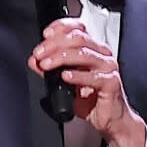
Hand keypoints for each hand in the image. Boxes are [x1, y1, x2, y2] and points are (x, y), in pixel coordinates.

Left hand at [29, 18, 146, 146]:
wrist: (110, 118)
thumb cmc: (92, 99)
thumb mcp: (65, 82)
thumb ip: (50, 69)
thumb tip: (35, 61)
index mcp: (92, 50)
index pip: (79, 28)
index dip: (61, 27)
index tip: (46, 35)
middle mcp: (102, 55)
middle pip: (79, 38)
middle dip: (54, 44)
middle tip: (40, 54)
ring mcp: (108, 68)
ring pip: (85, 54)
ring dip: (62, 57)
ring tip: (47, 65)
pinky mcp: (112, 83)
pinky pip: (94, 77)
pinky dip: (78, 75)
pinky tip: (66, 76)